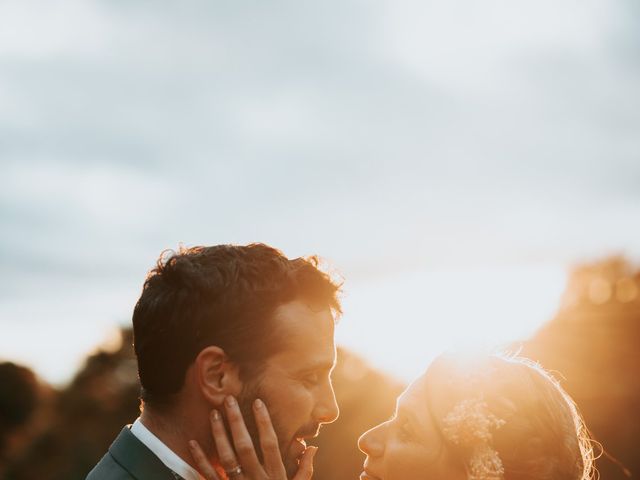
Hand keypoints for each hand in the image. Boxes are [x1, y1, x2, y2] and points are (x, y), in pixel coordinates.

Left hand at [188, 396, 316, 479]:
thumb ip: (304, 470)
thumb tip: (313, 447)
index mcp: (275, 475)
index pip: (270, 444)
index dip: (264, 422)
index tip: (257, 402)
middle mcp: (257, 479)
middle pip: (245, 447)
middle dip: (237, 422)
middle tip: (229, 400)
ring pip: (227, 458)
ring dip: (219, 435)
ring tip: (214, 414)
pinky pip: (209, 477)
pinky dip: (200, 460)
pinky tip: (193, 443)